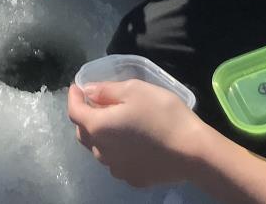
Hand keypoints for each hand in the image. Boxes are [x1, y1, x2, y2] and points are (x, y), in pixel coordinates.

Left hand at [68, 79, 210, 188]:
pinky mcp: (133, 178)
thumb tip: (88, 91)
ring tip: (115, 123)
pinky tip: (131, 143)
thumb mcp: (135, 90)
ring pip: (100, 150)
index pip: (74, 112)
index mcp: (99, 127)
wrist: (192, 151)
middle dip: (85, 116)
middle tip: (96, 103)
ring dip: (101, 135)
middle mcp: (102, 152)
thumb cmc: (162, 113)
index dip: (73, 97)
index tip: (78, 86)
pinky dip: (117, 150)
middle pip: (83, 133)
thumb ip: (107, 90)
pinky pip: (117, 162)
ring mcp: (118, 169)